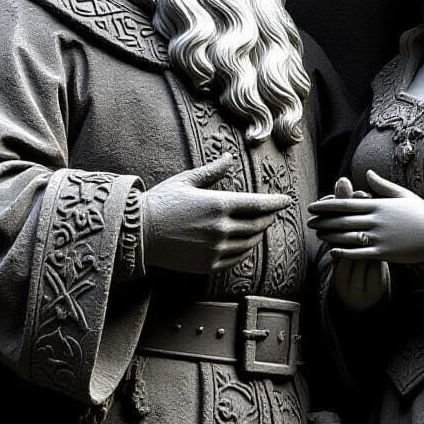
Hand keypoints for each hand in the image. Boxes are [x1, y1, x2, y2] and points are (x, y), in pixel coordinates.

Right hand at [143, 153, 290, 273]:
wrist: (137, 234)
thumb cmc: (160, 202)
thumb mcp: (186, 181)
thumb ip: (212, 171)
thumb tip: (229, 158)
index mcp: (218, 204)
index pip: (258, 204)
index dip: (275, 203)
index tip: (286, 200)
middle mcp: (221, 228)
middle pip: (257, 224)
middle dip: (268, 217)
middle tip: (271, 212)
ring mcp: (216, 249)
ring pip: (249, 243)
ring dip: (257, 234)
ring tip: (258, 226)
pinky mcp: (208, 265)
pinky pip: (236, 258)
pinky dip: (244, 250)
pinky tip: (243, 243)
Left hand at [307, 170, 423, 264]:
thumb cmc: (421, 214)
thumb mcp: (402, 195)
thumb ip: (382, 185)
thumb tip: (366, 173)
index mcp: (378, 205)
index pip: (346, 204)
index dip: (326, 205)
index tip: (313, 206)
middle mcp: (376, 220)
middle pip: (342, 220)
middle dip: (323, 221)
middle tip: (309, 221)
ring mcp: (379, 237)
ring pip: (347, 236)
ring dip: (329, 235)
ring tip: (318, 234)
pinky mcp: (384, 253)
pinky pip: (358, 253)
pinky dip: (344, 252)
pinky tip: (332, 251)